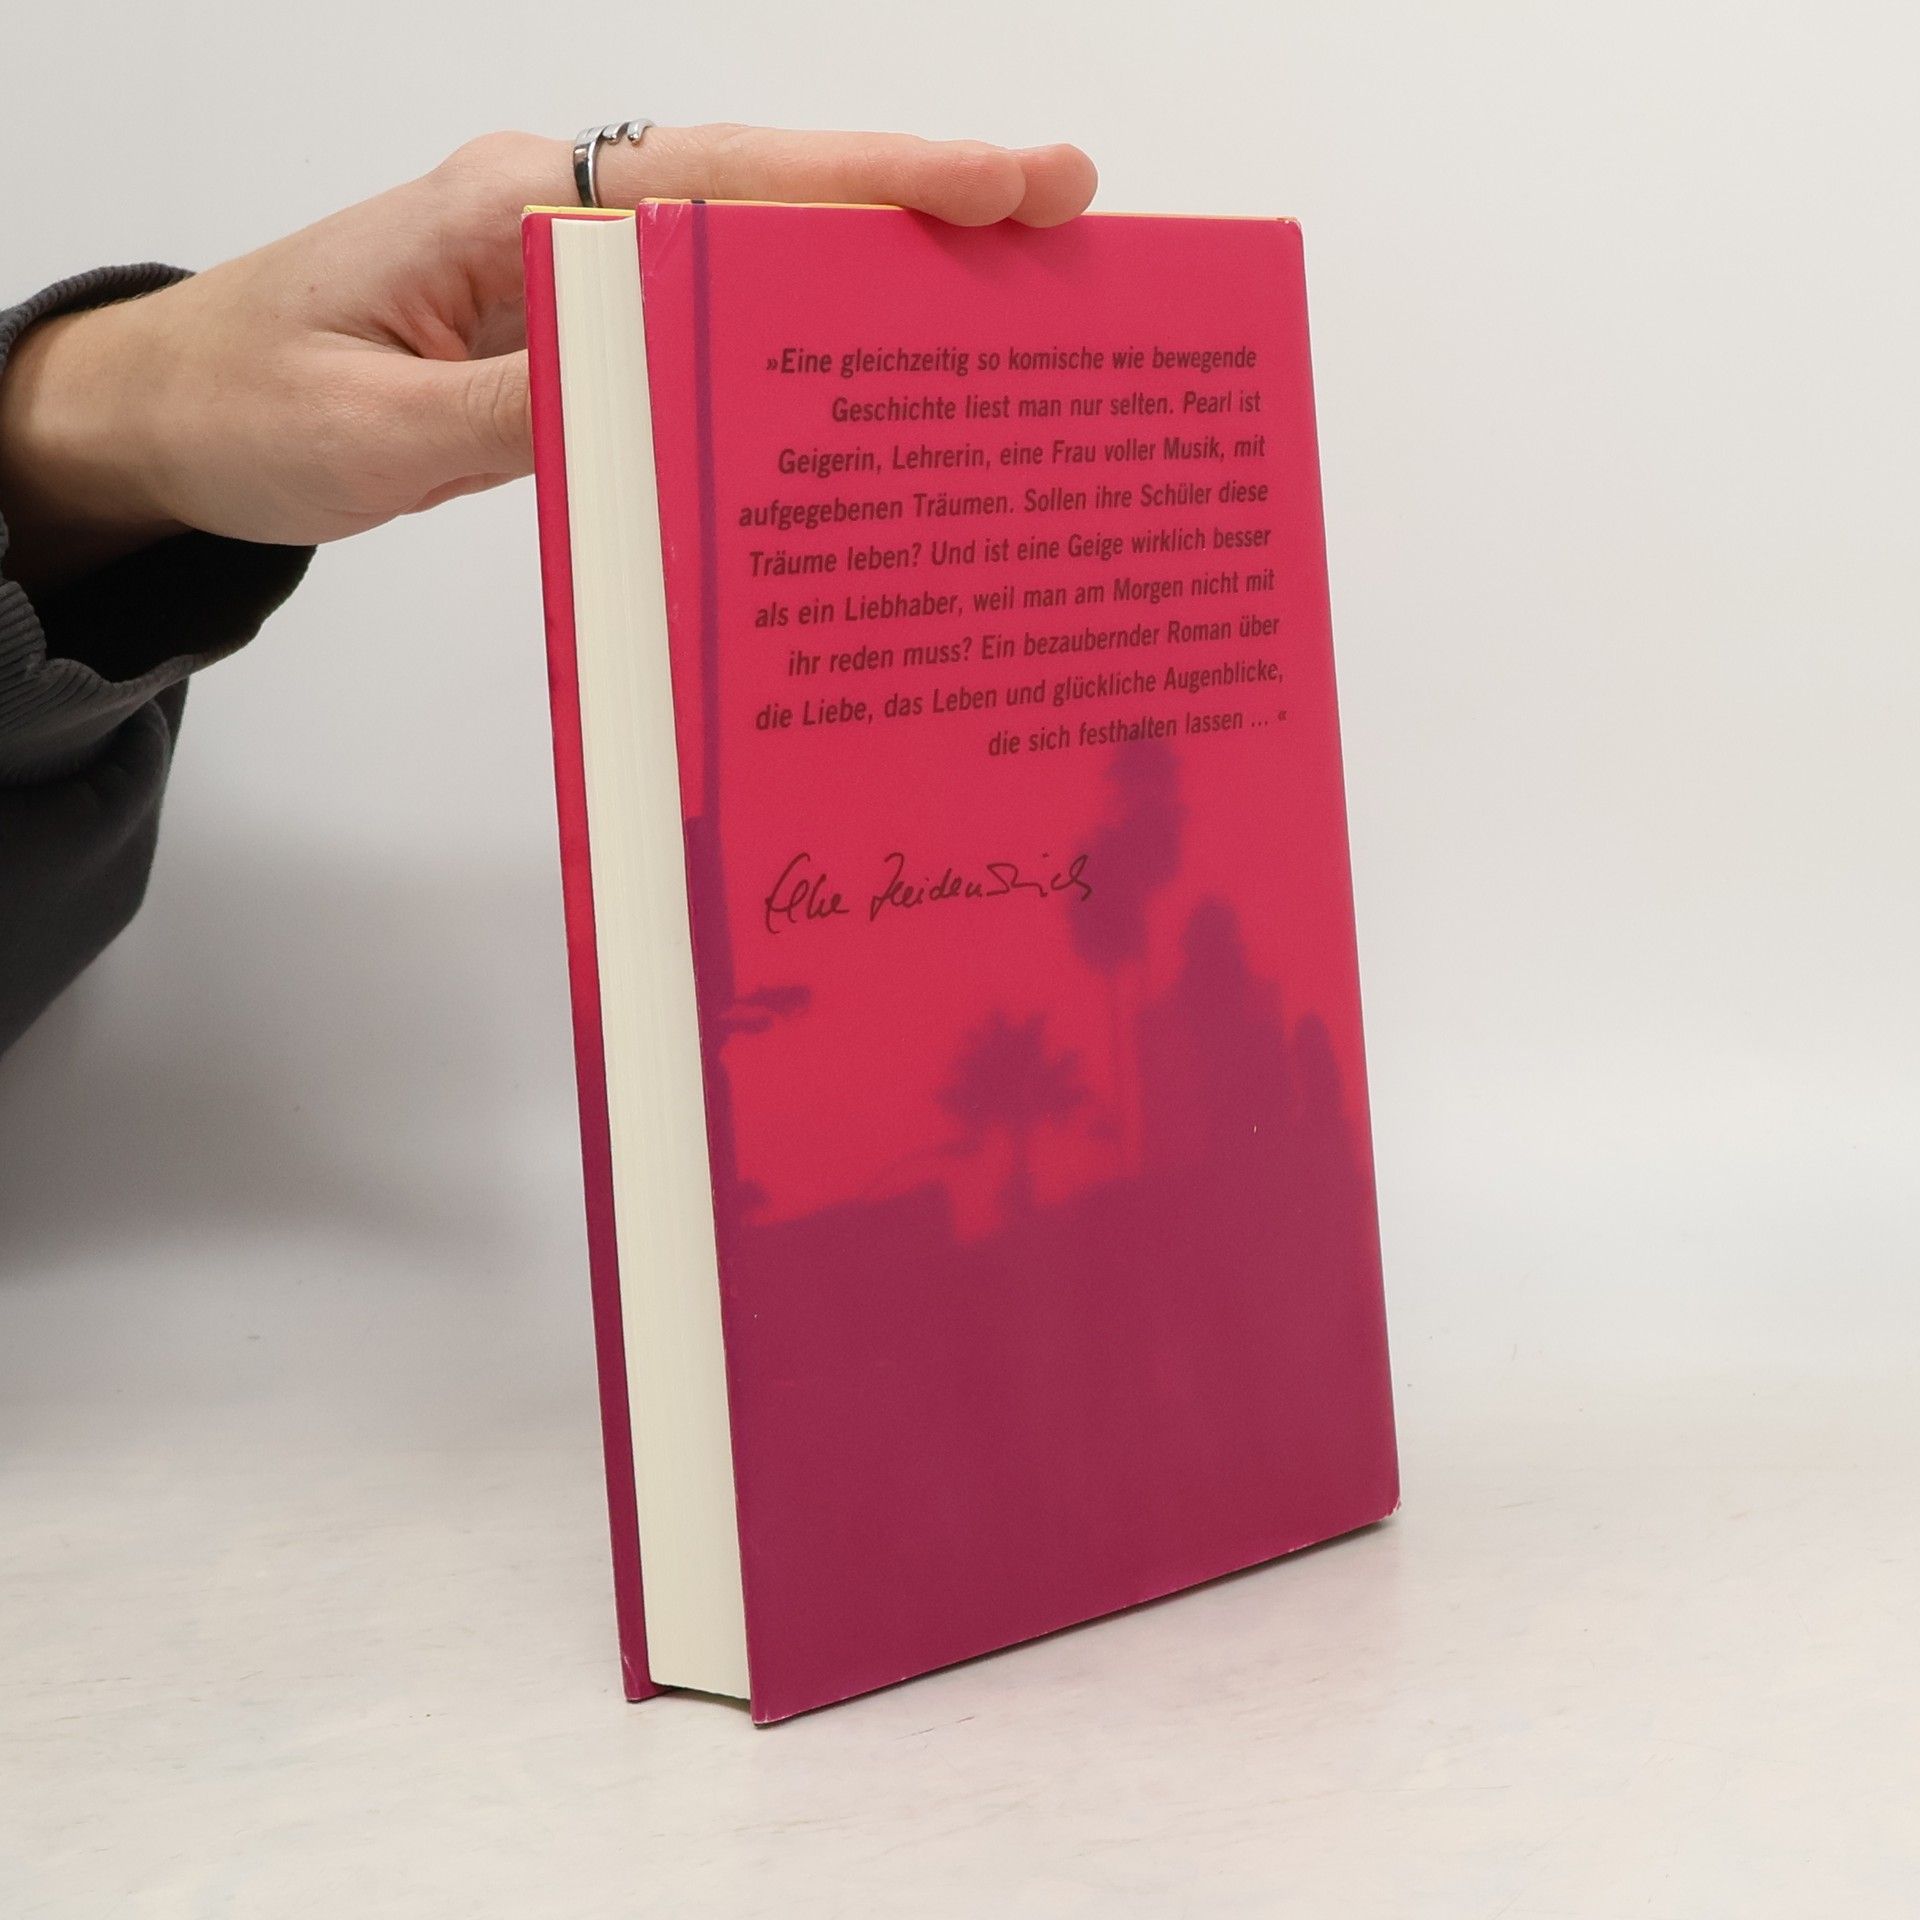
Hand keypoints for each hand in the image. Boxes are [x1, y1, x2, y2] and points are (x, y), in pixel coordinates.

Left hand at [0, 127, 1096, 589]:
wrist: (171, 418)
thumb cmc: (251, 409)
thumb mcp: (375, 432)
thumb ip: (525, 412)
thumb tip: (675, 385)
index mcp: (518, 209)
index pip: (722, 184)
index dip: (868, 184)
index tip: (998, 186)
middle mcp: (562, 217)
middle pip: (768, 194)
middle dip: (918, 201)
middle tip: (1065, 212)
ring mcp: (574, 270)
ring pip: (753, 254)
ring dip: (877, 265)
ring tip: (1010, 288)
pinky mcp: (575, 331)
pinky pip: (708, 323)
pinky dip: (799, 335)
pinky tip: (871, 367)